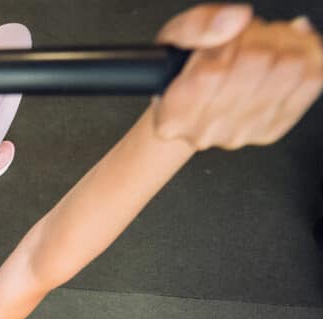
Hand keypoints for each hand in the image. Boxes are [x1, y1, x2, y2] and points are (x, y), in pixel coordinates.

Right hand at [152, 4, 322, 150]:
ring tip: (266, 42)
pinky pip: (310, 80)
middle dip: (256, 35)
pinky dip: (306, 55)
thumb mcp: (173, 39)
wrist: (191, 109)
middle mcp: (207, 131)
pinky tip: (287, 51)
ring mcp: (242, 133)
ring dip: (283, 42)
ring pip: (288, 67)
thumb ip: (196, 26)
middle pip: (256, 61)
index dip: (225, 40)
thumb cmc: (180, 74)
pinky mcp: (272, 129)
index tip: (222, 38)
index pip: (212, 71)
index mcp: (174, 114)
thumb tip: (235, 20)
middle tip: (247, 35)